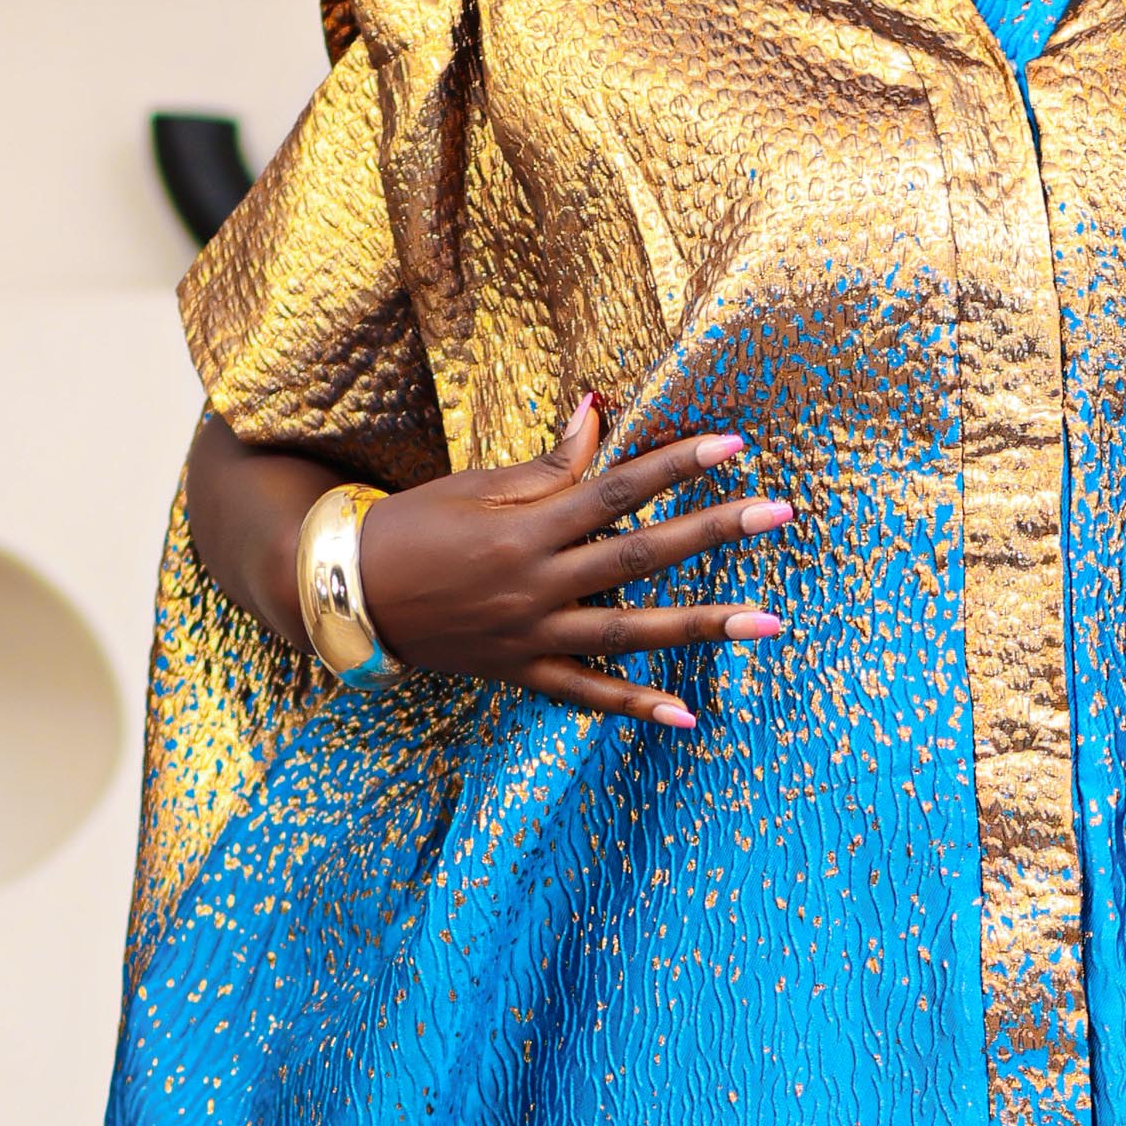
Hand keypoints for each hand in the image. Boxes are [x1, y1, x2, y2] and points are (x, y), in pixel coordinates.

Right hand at [348, 395, 788, 730]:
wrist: (346, 593)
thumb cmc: (412, 526)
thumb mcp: (477, 486)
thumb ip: (548, 464)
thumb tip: (600, 409)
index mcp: (526, 527)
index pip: (617, 489)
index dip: (677, 465)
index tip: (735, 445)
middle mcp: (537, 582)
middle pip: (640, 555)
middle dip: (713, 532)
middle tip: (779, 513)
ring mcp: (533, 633)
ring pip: (630, 631)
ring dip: (702, 627)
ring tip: (768, 621)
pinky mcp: (522, 672)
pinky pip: (586, 695)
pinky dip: (635, 707)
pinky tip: (687, 715)